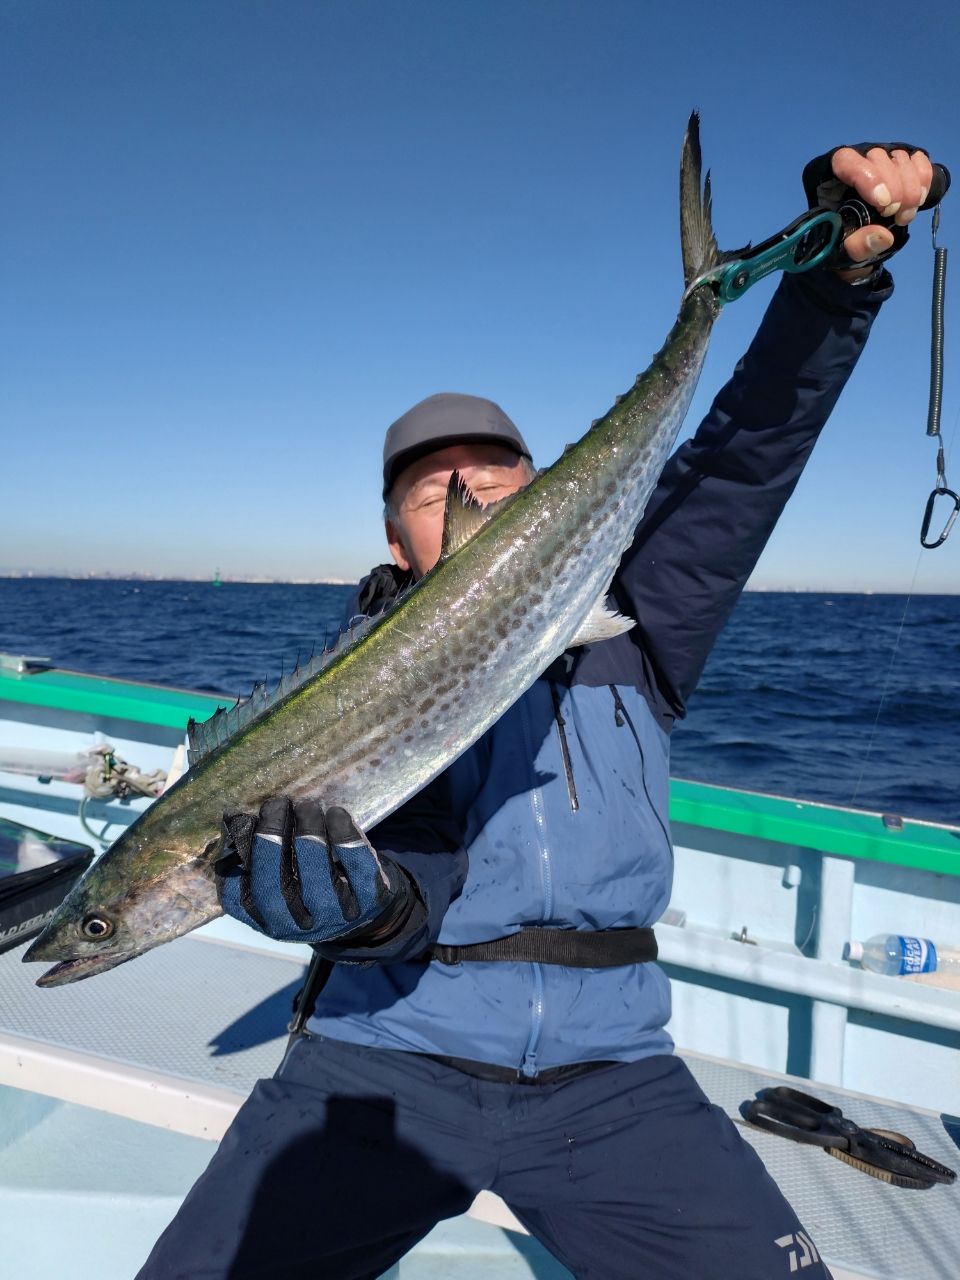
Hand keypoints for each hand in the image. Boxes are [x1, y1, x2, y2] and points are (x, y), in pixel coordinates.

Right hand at [216, 797, 410, 943]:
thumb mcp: (281, 875)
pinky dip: (346, 837)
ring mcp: (336, 918)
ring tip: (306, 805)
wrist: (364, 907)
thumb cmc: (310, 881)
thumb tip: (232, 818)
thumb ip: (257, 854)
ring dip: (309, 834)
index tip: (243, 818)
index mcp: (267, 921)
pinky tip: (336, 814)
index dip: (237, 856)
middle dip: (272, 841)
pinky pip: (358, 869)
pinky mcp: (370, 902)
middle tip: (276, 804)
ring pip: (318, 879)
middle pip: (275, 889)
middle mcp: (299, 926)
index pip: (238, 897)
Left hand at [803, 142, 934, 279]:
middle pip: (877, 157)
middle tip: (894, 215)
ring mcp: (880, 161)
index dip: (867, 176)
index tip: (882, 202)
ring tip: (903, 217)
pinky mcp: (901, 164)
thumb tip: (883, 237)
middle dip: (894, 188)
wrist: (860, 241)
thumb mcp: (843, 252)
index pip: (844, 160)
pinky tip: (918, 201)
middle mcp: (855, 162)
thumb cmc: (842, 242)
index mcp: (828, 179)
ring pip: (900, 158)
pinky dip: (923, 180)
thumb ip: (857, 245)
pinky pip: (918, 161)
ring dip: (910, 189)